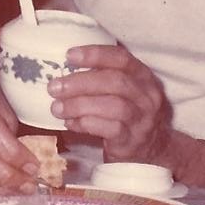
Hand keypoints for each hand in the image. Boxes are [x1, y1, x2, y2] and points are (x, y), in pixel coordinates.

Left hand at [48, 43, 172, 162]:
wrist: (150, 149)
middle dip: (81, 82)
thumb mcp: (123, 90)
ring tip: (57, 108)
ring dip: (80, 105)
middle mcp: (147, 96)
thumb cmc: (127, 112)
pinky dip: (86, 124)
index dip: (95, 54)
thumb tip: (60, 66)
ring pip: (113, 106)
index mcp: (143, 76)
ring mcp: (143, 119)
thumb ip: (101, 76)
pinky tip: (70, 123)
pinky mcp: (133, 140)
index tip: (69, 55)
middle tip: (54, 87)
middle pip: (115, 82)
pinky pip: (109, 129)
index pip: (122, 58)